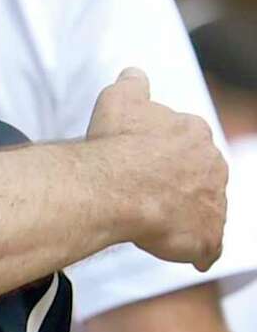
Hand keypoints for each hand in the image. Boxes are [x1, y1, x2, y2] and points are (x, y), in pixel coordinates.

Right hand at [87, 68, 225, 270]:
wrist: (118, 187)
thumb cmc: (117, 145)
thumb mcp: (119, 99)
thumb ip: (132, 84)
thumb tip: (133, 74)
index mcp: (193, 133)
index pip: (189, 142)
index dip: (168, 154)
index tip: (150, 162)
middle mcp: (211, 165)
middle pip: (202, 176)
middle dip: (183, 185)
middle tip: (155, 195)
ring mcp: (213, 201)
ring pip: (208, 210)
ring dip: (191, 217)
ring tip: (165, 226)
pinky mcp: (207, 235)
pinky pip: (209, 247)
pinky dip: (201, 252)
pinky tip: (191, 257)